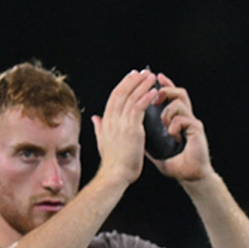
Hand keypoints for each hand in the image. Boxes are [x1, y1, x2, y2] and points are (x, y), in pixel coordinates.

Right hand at [91, 69, 157, 185]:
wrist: (115, 175)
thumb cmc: (113, 163)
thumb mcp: (104, 142)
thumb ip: (100, 128)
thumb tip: (95, 118)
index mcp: (106, 122)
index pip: (114, 97)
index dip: (123, 85)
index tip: (131, 77)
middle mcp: (112, 119)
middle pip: (122, 93)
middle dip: (133, 80)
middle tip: (143, 72)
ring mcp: (121, 123)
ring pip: (131, 97)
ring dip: (142, 85)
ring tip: (151, 77)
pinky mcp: (131, 129)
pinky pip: (139, 108)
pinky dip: (145, 97)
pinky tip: (153, 91)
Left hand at [145, 73, 213, 181]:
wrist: (189, 176)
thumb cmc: (175, 165)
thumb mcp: (155, 149)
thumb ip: (145, 138)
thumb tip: (131, 132)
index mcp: (177, 120)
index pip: (172, 97)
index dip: (166, 86)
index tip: (157, 78)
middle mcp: (186, 118)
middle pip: (180, 93)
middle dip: (167, 90)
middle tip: (156, 97)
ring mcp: (192, 123)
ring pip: (180, 103)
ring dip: (168, 111)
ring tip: (165, 124)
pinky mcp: (197, 130)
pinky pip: (183, 118)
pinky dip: (175, 125)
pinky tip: (174, 136)